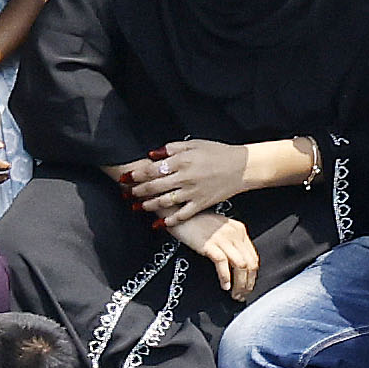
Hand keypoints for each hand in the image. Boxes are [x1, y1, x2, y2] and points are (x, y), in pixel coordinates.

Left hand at [115, 138, 254, 225]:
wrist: (242, 167)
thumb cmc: (219, 153)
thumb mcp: (195, 143)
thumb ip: (172, 148)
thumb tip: (153, 154)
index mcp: (182, 160)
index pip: (153, 168)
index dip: (137, 174)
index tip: (127, 177)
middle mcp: (184, 177)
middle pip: (155, 186)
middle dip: (137, 191)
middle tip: (126, 194)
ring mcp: (192, 192)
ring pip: (165, 201)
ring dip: (148, 205)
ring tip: (138, 207)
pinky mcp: (201, 204)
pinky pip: (182, 215)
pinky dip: (170, 221)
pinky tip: (159, 224)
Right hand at [164, 209, 260, 301]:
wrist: (177, 213)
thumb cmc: (194, 223)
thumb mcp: (218, 231)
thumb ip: (229, 244)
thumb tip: (236, 265)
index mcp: (239, 230)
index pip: (253, 257)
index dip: (252, 276)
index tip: (247, 287)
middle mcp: (234, 233)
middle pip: (250, 263)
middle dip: (248, 283)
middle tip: (242, 295)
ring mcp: (222, 238)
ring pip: (241, 266)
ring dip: (239, 284)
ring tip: (234, 294)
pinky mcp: (209, 243)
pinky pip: (223, 263)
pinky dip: (225, 277)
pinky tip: (224, 286)